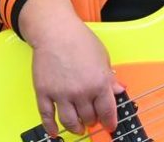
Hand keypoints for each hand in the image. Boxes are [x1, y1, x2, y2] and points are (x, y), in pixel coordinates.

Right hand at [20, 0, 124, 135]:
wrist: (56, 33)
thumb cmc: (81, 41)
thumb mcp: (103, 57)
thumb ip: (110, 77)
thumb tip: (119, 90)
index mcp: (99, 82)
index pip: (107, 110)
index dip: (110, 121)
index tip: (110, 126)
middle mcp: (81, 91)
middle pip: (88, 117)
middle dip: (93, 122)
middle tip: (93, 122)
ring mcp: (61, 94)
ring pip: (69, 121)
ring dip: (75, 128)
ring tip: (78, 128)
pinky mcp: (44, 93)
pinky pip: (47, 116)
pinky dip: (51, 127)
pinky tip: (55, 132)